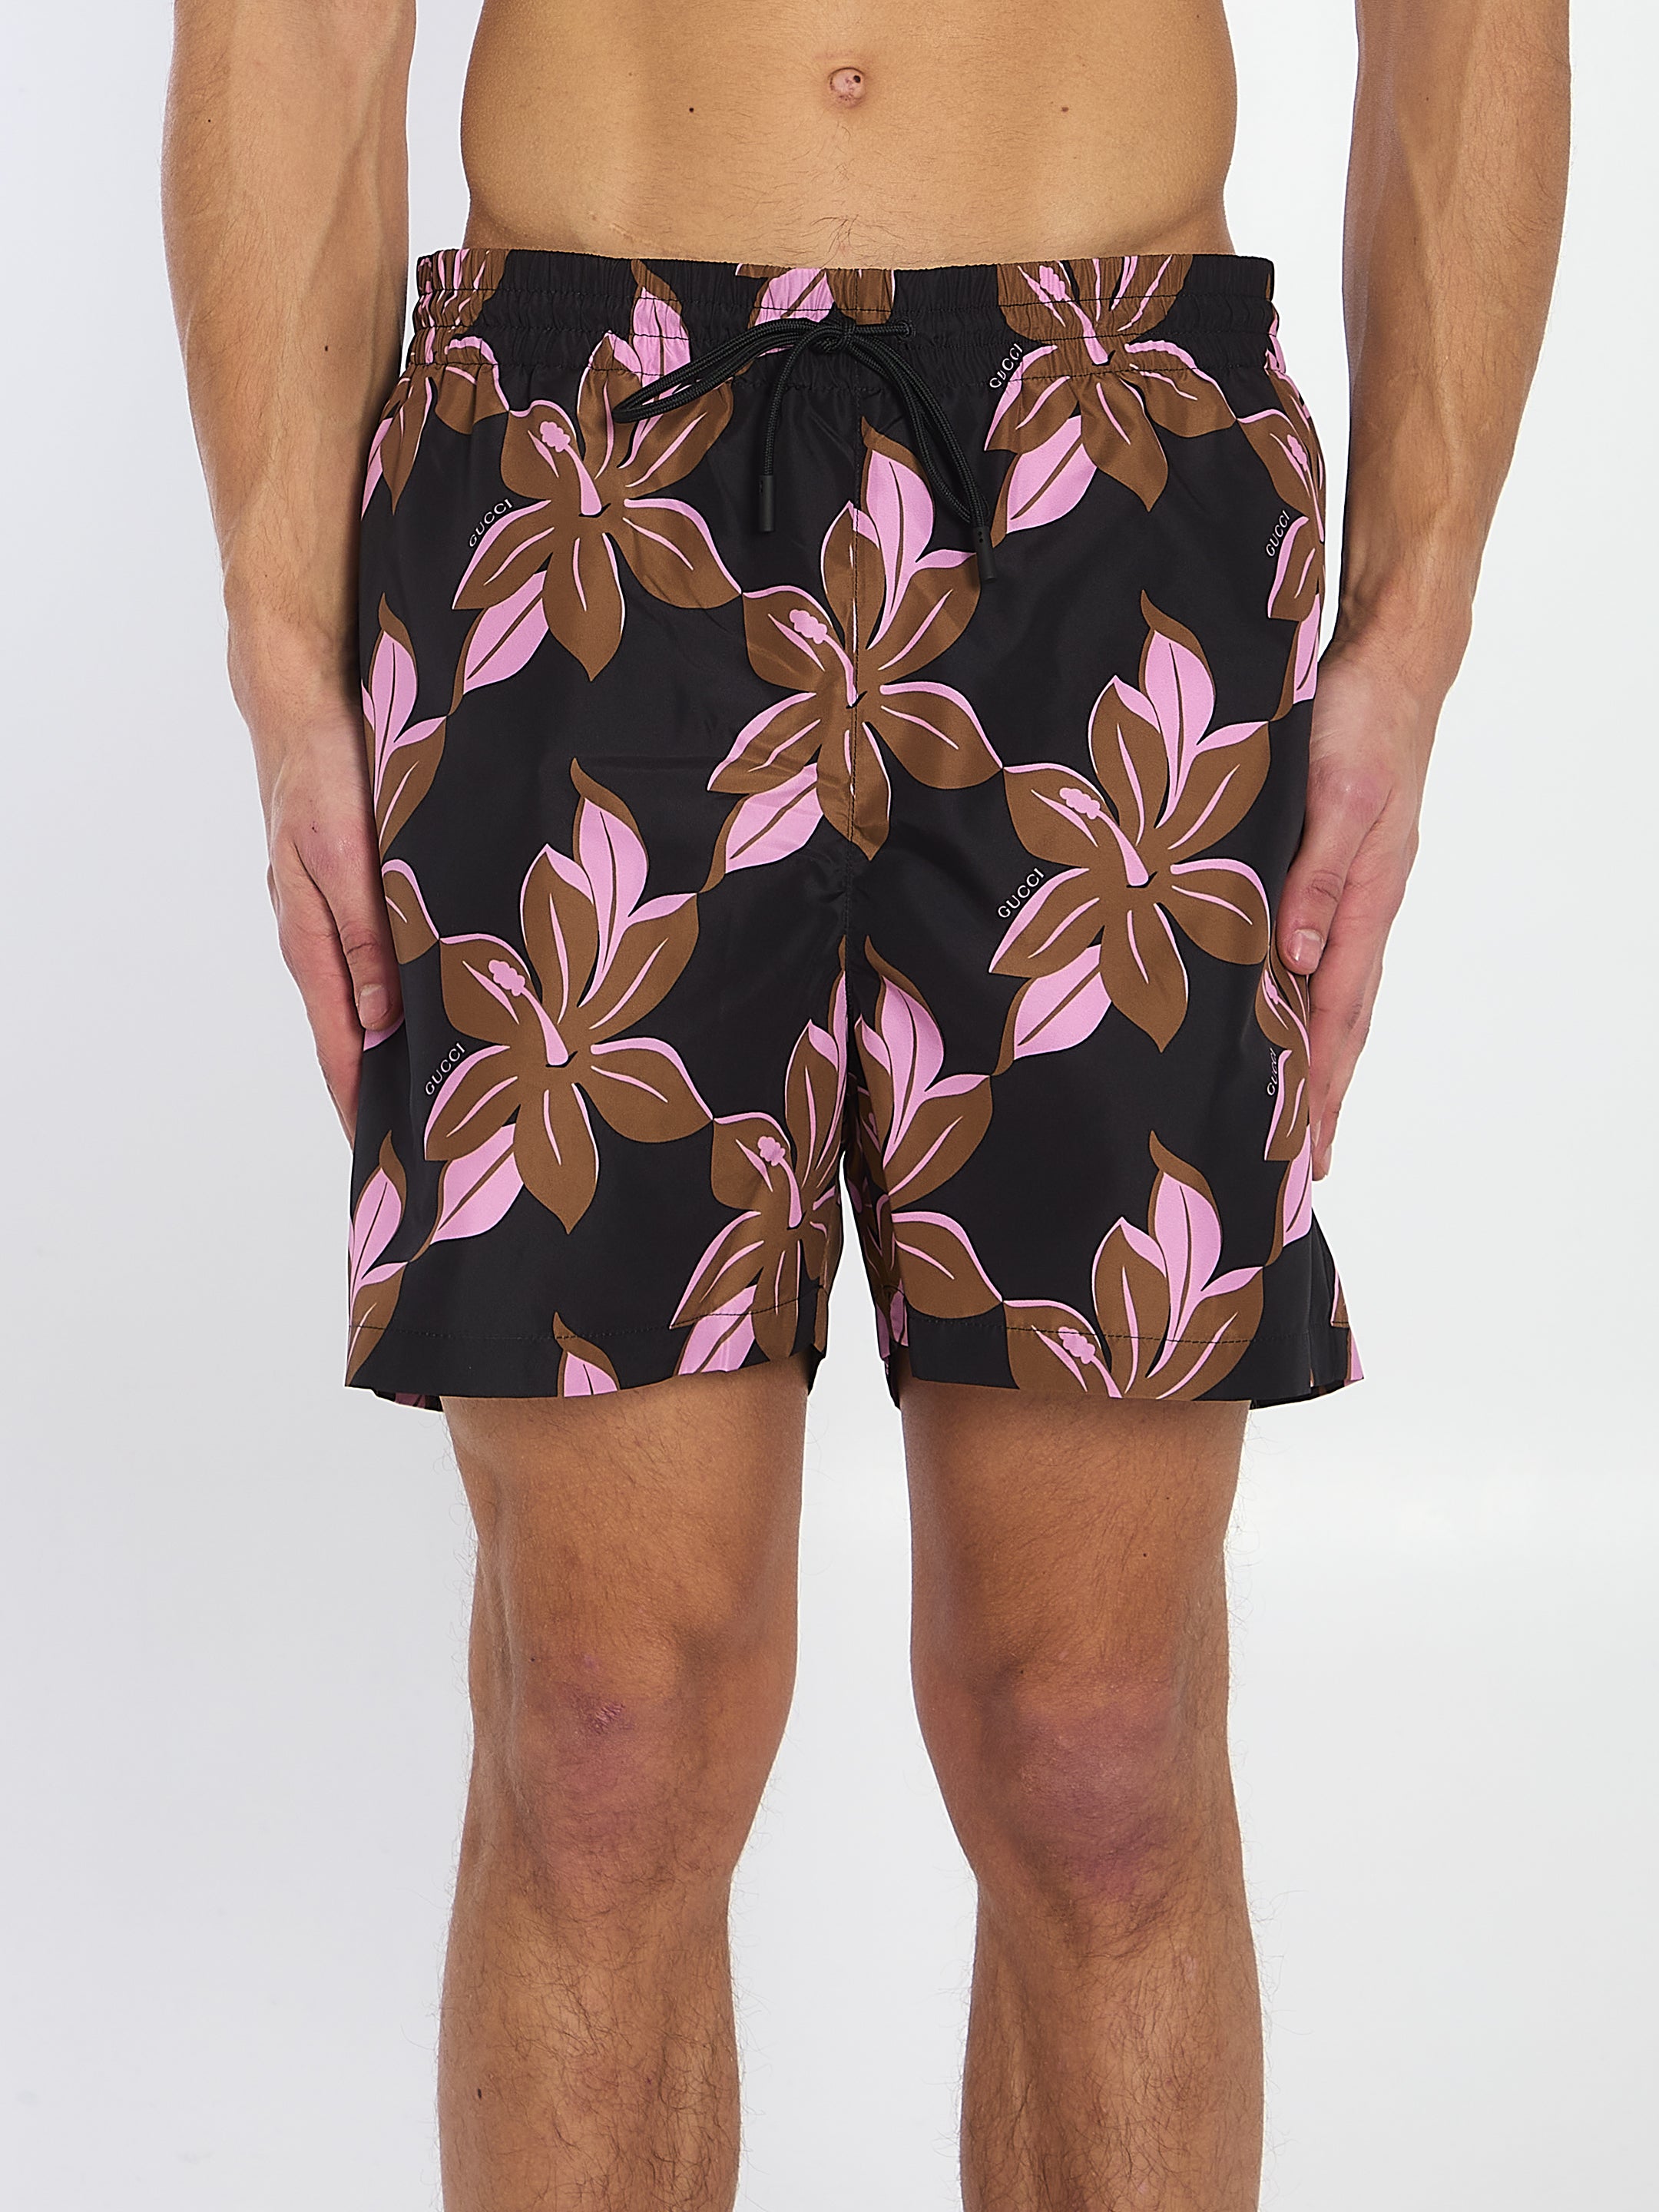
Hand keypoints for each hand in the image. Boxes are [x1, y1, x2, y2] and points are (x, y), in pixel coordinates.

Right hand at [255, 709, 399, 1137]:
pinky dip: (403, 992)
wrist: (303, 700)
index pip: (340, 1044)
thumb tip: (379, 1019)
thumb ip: (366, 934)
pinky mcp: (354, 890)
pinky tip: (433, 1004)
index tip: (386, 1157)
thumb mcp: (348, 854)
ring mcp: (334, 914)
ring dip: (398, 1043)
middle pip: (354, 1033)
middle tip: (427, 1143)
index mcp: (313, 938)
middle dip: (384, 1088)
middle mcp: (320, 937)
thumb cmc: (324, 770)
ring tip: (440, 1091)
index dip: (359, 1101)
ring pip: (369, 997)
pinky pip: (379, 957)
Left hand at [1277, 639, 1436, 1177]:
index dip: (1317, 1083)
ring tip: (1295, 1115)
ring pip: (1330, 993)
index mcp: (1362, 900)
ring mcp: (1349, 891)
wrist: (1386, 664)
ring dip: (1314, 1056)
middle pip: (1340, 1021)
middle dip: (1323, 1094)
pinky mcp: (1331, 868)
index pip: (1335, 1014)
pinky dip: (1301, 998)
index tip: (1304, 1148)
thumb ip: (1313, 876)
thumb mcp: (1336, 795)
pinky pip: (1316, 953)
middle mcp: (1358, 907)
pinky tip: (1278, 1015)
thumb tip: (1296, 960)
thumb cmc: (1361, 721)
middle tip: (1303, 1164)